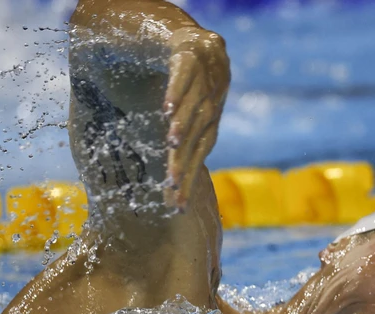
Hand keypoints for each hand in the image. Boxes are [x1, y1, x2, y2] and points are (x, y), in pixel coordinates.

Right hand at [163, 27, 229, 210]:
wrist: (205, 46)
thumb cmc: (197, 92)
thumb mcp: (193, 123)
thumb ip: (182, 150)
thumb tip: (171, 185)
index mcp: (207, 129)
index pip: (197, 160)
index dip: (189, 182)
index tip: (176, 206)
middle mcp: (208, 111)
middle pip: (193, 140)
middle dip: (183, 162)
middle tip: (172, 184)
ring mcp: (201, 85)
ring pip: (191, 110)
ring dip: (182, 126)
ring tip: (171, 144)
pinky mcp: (190, 61)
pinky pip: (183, 78)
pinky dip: (176, 92)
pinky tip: (166, 107)